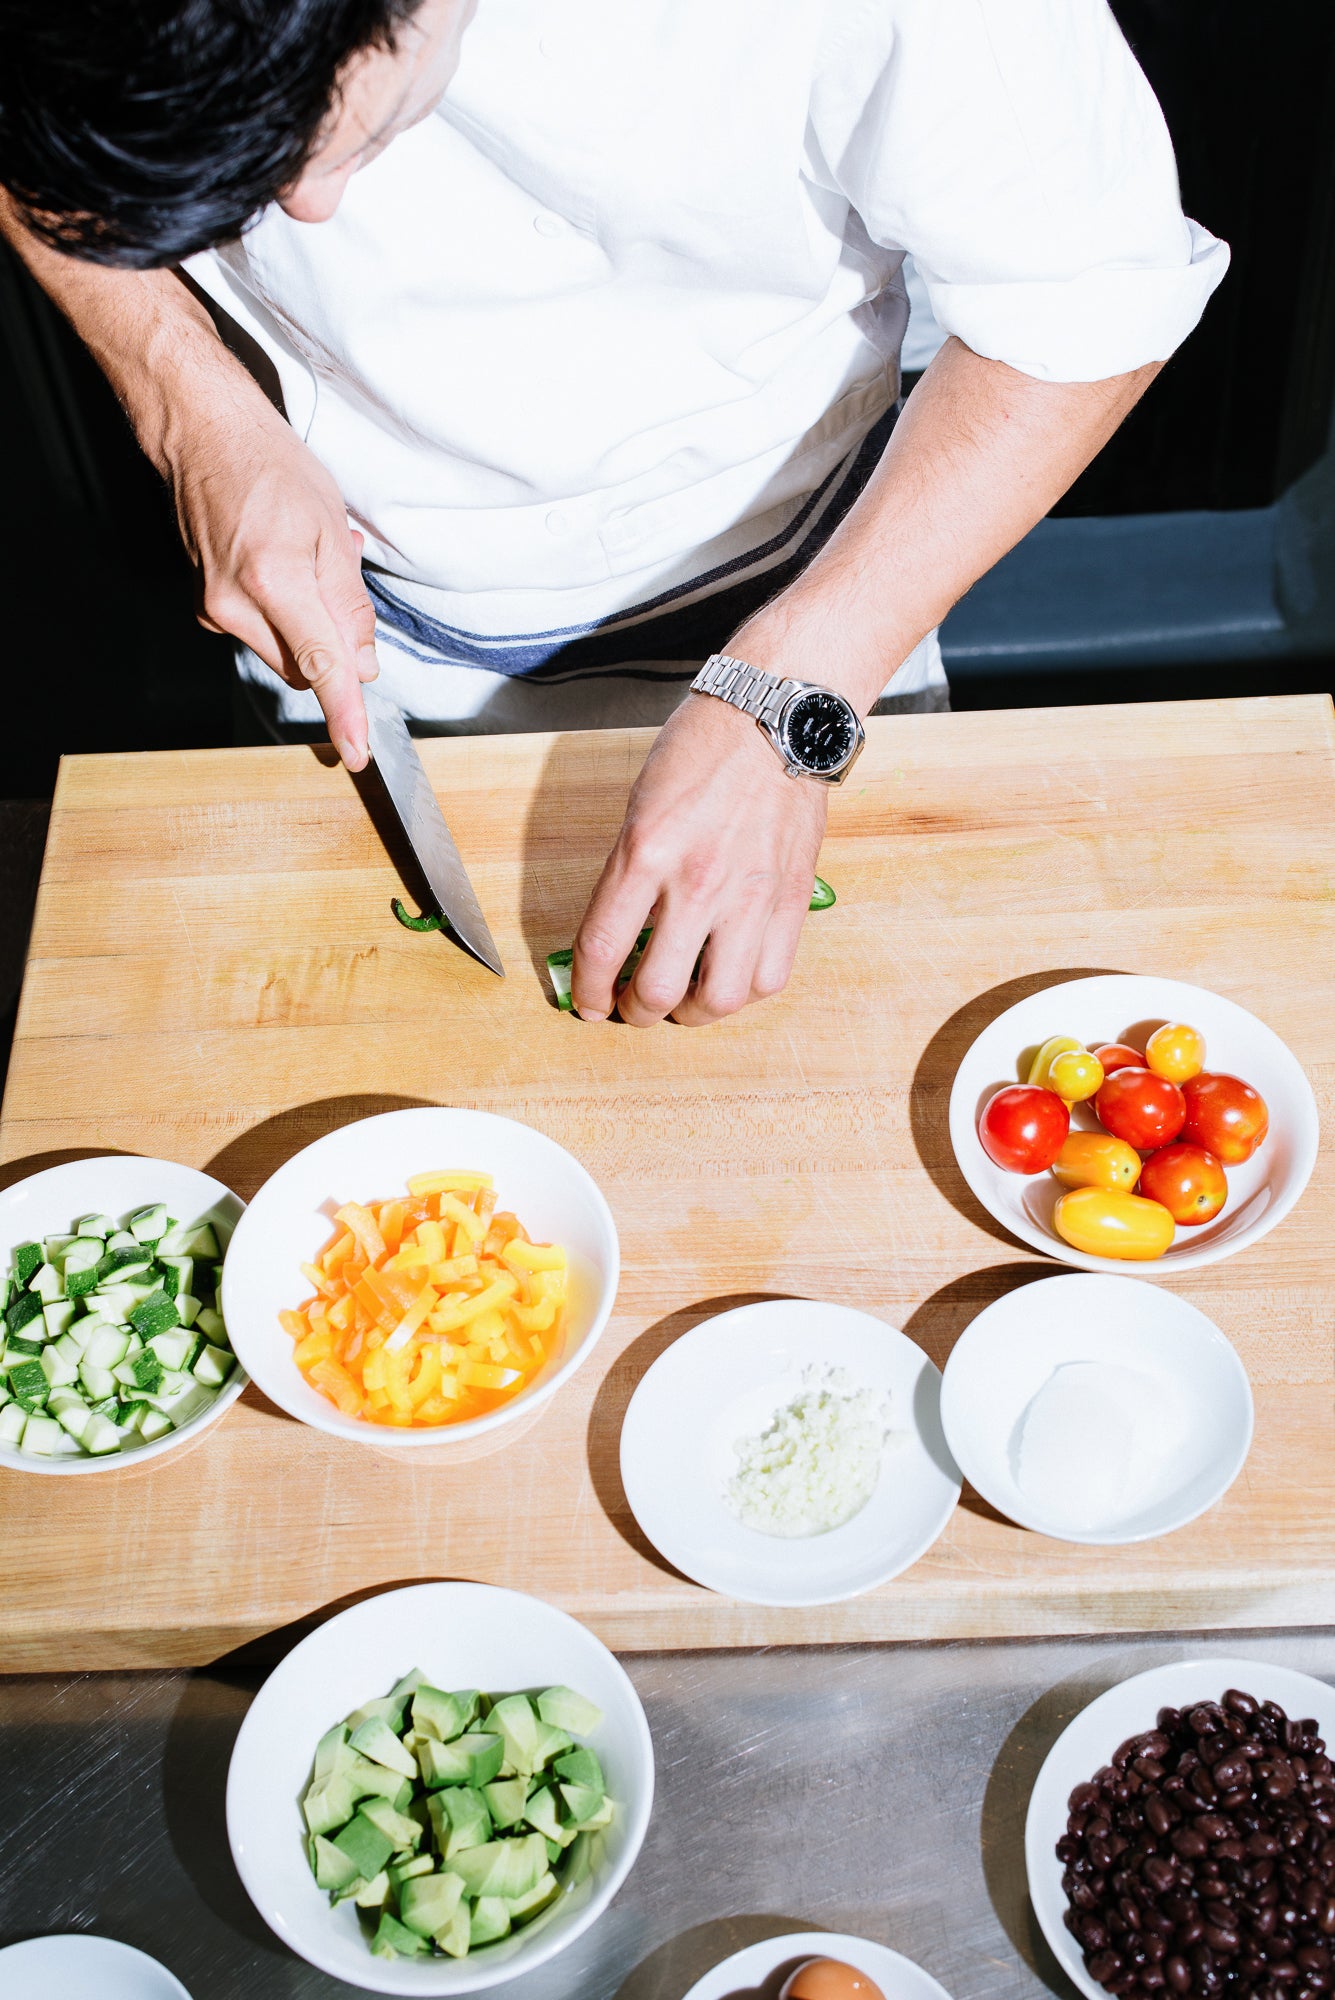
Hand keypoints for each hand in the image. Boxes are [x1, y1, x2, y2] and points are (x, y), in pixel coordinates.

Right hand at [167, 397, 378, 767]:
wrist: (205, 438)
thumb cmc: (272, 470)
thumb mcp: (333, 530)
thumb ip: (350, 607)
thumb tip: (362, 667)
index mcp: (274, 579)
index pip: (321, 665)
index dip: (345, 712)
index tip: (357, 750)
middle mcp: (236, 604)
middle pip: (307, 667)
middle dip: (335, 643)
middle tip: (338, 583)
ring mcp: (214, 609)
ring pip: (286, 654)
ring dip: (309, 627)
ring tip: (308, 566)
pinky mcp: (206, 608)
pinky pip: (262, 635)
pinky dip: (283, 616)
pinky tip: (281, 568)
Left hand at [570, 693, 827, 1025]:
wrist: (774, 719)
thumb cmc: (704, 751)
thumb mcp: (640, 808)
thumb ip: (629, 876)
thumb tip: (620, 936)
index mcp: (646, 852)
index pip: (603, 948)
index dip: (589, 991)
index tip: (590, 1003)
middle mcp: (696, 882)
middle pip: (658, 990)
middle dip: (636, 1013)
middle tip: (634, 1007)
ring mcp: (749, 895)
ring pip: (718, 999)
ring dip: (692, 1014)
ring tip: (685, 1002)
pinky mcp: (791, 899)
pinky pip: (768, 977)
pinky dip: (743, 992)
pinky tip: (729, 976)